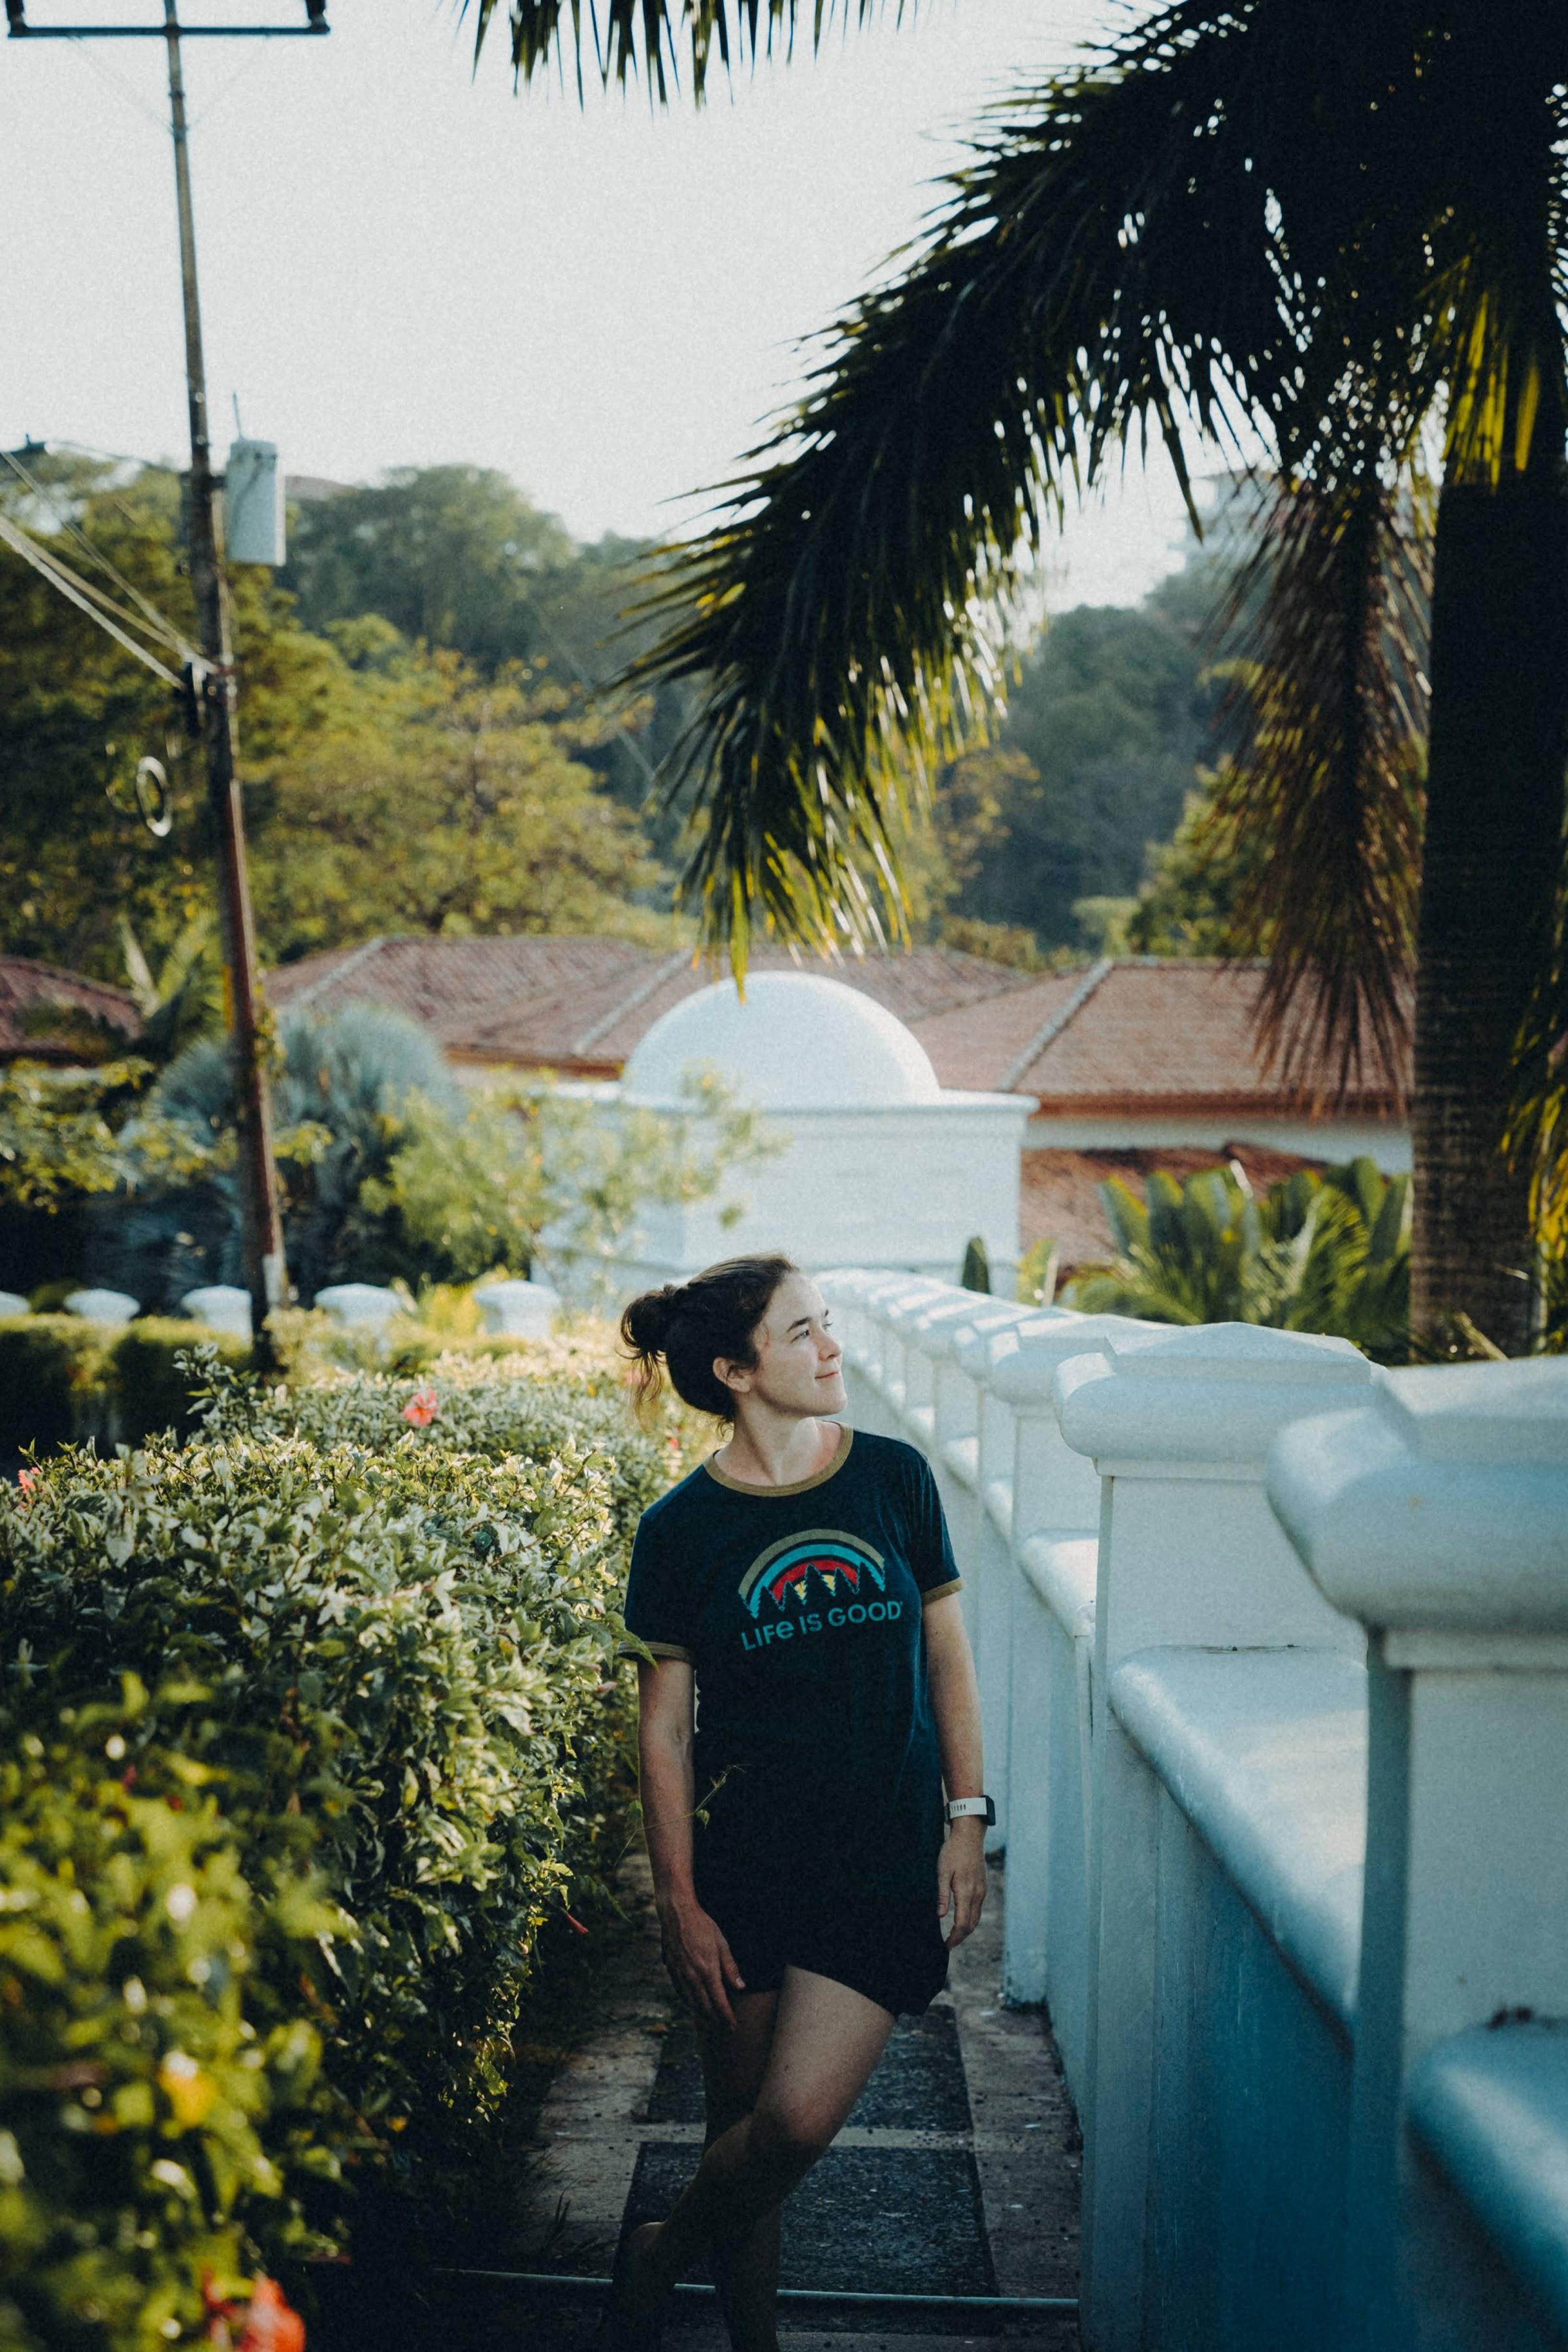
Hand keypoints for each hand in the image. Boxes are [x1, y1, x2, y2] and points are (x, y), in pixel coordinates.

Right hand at [658, 1897, 745, 2027]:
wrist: (677, 1915)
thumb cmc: (702, 1926)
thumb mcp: (722, 1943)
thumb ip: (731, 1967)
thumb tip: (741, 1986)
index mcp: (708, 1970)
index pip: (719, 2002)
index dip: (727, 2017)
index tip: (733, 2026)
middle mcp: (693, 1977)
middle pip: (705, 2008)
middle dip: (716, 2021)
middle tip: (725, 2029)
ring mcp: (680, 1976)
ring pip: (692, 2004)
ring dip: (703, 2016)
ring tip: (712, 2023)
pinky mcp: (672, 1972)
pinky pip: (681, 1995)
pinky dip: (689, 2004)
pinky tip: (694, 2006)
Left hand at [937, 1822, 986, 1948]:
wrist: (969, 1836)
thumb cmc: (953, 1852)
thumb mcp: (942, 1872)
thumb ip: (942, 1895)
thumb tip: (940, 1915)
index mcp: (966, 1892)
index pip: (963, 1923)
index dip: (955, 1937)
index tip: (946, 1945)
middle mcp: (977, 1894)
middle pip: (971, 1925)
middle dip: (960, 1937)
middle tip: (948, 1944)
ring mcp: (982, 1891)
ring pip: (976, 1918)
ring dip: (966, 1929)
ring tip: (954, 1935)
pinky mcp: (982, 1887)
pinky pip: (978, 1909)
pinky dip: (971, 1919)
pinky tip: (962, 1919)